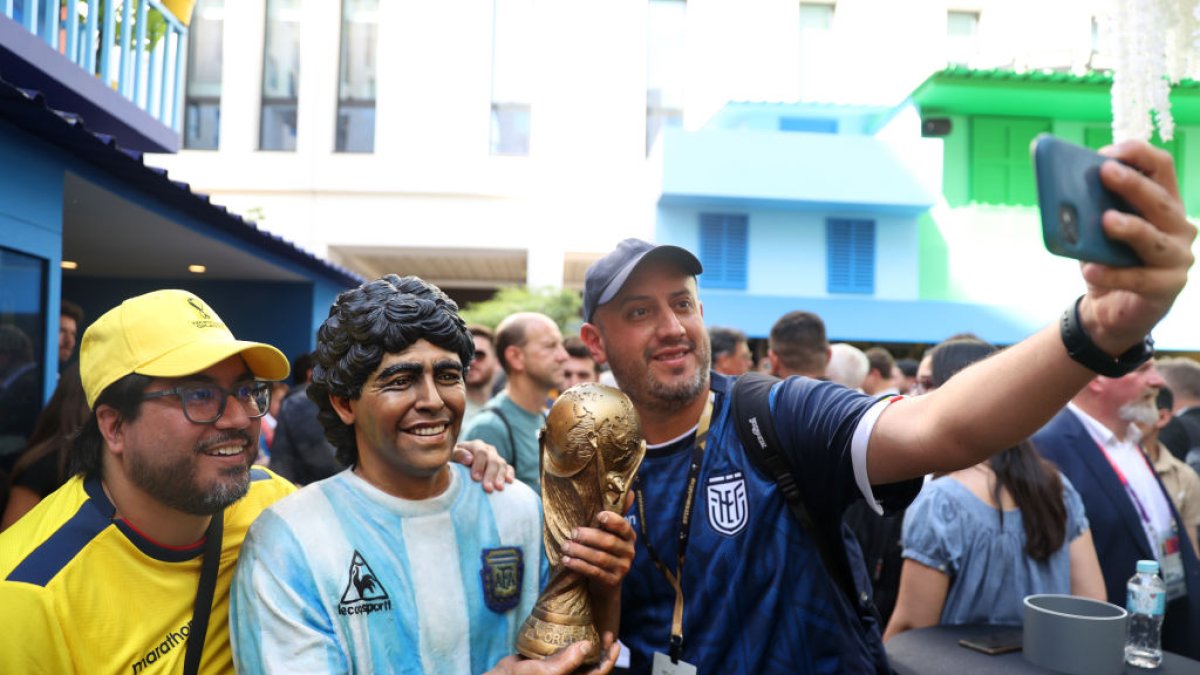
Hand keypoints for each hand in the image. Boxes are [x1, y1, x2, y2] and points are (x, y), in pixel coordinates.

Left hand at [452, 440, 514, 492]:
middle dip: (490, 475)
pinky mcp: (502, 466)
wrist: (459, 464)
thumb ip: (458, 455)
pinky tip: (509, 482)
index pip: (480, 453)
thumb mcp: (452, 456)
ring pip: (502, 464)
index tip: (476, 478)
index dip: (479, 465)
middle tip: (488, 488)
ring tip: (499, 488)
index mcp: (475, 445)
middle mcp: (488, 450)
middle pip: (493, 460)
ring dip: (501, 476)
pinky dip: (510, 474)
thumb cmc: (454, 461)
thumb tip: (469, 459)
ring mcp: (496, 457)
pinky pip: (509, 468)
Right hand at [486, 634, 619, 674]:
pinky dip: (575, 641)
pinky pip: (569, 651)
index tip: (616, 644)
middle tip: (609, 634)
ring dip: (591, 644)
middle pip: (593, 665)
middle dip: (603, 651)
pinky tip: (577, 629)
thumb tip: (588, 646)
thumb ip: (566, 662)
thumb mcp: (545, 672)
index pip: (597, 674)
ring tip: (597, 629)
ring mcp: (561, 669)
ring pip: (582, 657)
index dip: (609, 660)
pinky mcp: (553, 661)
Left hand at [561, 493, 636, 587]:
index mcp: (630, 537)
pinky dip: (578, 565)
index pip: (624, 526)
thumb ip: (616, 515)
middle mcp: (629, 552)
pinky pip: (594, 572)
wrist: (606, 583)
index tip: (599, 516)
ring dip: (579, 551)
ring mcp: (622, 568)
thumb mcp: (610, 533)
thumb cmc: (604, 551)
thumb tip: (630, 491)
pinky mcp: (612, 582)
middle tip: (572, 532)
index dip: (612, 520)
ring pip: (599, 558)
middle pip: (608, 542)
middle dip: (588, 536)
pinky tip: (566, 560)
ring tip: (565, 546)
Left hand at [1083, 141, 1195, 353]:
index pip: (1162, 167)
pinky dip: (1112, 274)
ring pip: (1154, 239)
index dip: (1136, 154)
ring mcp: (1177, 258)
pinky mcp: (1167, 288)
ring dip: (1130, 227)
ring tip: (1105, 220)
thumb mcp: (1096, 230)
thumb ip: (1090, 210)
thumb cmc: (1107, 259)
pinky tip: (1090, 270)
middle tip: (1105, 172)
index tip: (1106, 153)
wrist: (1110, 309)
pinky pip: (1138, 279)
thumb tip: (1065, 192)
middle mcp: (1179, 226)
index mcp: (1164, 202)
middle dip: (1132, 184)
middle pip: (1159, 200)